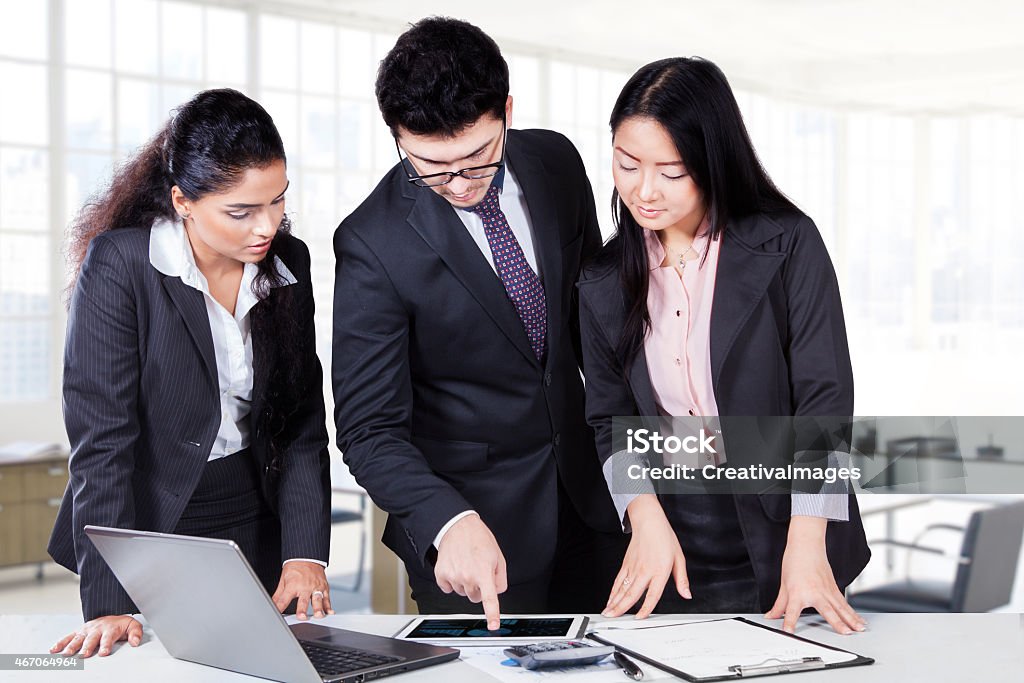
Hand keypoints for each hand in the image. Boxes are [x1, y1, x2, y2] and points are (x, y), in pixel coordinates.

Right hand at [51, 615, 142, 657]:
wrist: (110, 613)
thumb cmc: (120, 624)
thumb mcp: (132, 625)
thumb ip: (136, 633)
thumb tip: (136, 642)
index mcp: (110, 628)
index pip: (108, 637)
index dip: (106, 645)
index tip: (103, 652)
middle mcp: (97, 629)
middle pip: (91, 639)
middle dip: (87, 647)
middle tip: (84, 655)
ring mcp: (86, 630)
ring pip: (78, 638)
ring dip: (72, 646)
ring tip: (67, 654)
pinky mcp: (78, 631)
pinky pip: (68, 637)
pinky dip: (60, 643)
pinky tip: (54, 650)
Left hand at [272, 561, 333, 619]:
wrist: (307, 556)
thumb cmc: (295, 568)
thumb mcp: (283, 580)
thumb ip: (278, 595)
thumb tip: (271, 605)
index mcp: (292, 585)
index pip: (284, 599)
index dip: (279, 607)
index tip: (277, 615)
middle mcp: (305, 586)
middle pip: (303, 600)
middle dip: (302, 609)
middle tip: (302, 617)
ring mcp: (316, 587)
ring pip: (317, 599)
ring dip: (318, 608)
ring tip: (318, 615)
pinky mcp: (324, 587)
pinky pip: (327, 598)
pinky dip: (328, 606)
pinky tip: (329, 612)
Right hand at [434, 514, 507, 629]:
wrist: (457, 526)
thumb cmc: (478, 539)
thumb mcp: (498, 556)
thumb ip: (500, 578)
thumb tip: (497, 592)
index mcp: (484, 572)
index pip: (489, 599)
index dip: (492, 614)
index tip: (493, 626)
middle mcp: (468, 576)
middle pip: (475, 598)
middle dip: (478, 588)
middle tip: (477, 571)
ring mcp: (453, 576)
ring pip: (462, 593)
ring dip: (465, 583)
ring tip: (466, 565)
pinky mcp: (441, 575)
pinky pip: (448, 589)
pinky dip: (451, 582)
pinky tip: (455, 568)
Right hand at [602, 495, 690, 618]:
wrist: (649, 521)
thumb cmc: (664, 538)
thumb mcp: (679, 558)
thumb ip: (682, 579)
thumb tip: (686, 594)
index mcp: (659, 571)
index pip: (652, 594)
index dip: (645, 608)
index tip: (639, 618)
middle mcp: (644, 570)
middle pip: (631, 593)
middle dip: (620, 608)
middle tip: (612, 619)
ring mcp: (633, 567)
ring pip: (622, 588)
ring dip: (613, 602)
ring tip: (607, 613)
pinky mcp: (626, 564)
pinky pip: (618, 580)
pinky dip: (613, 591)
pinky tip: (610, 599)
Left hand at [765, 516, 866, 634]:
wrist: (806, 545)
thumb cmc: (794, 562)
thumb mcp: (784, 585)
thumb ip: (780, 605)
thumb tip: (771, 616)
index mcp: (798, 592)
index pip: (791, 611)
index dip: (789, 622)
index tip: (789, 632)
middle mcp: (815, 593)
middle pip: (828, 610)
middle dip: (837, 623)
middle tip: (845, 633)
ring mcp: (827, 591)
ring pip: (841, 608)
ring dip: (852, 620)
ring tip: (859, 630)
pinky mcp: (834, 588)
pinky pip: (844, 603)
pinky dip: (853, 613)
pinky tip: (860, 621)